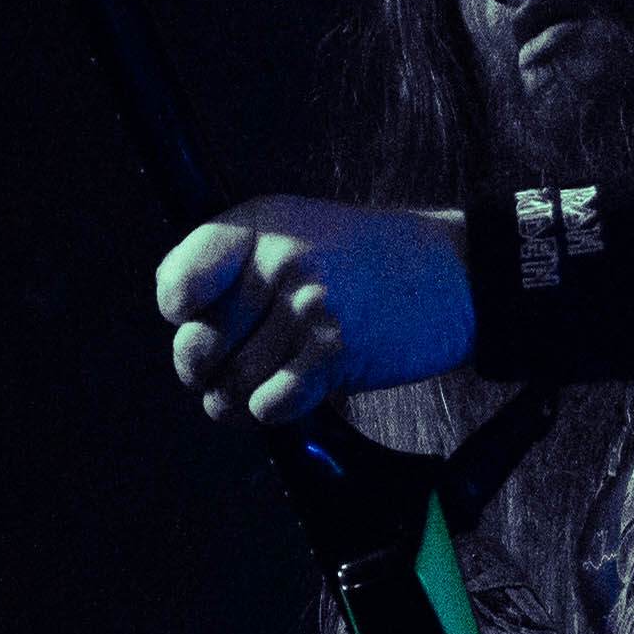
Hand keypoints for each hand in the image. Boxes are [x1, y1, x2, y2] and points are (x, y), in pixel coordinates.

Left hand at [153, 198, 468, 425]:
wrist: (455, 274)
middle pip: (198, 345)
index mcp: (258, 225)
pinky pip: (271, 405)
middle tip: (227, 365)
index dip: (179, 313)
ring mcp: (308, 306)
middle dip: (204, 370)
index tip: (195, 317)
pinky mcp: (335, 352)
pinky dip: (278, 408)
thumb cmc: (369, 261)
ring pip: (233, 384)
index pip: (178, 282)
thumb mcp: (294, 233)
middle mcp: (279, 261)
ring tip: (271, 378)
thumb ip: (233, 268)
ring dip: (242, 398)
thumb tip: (183, 333)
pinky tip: (302, 385)